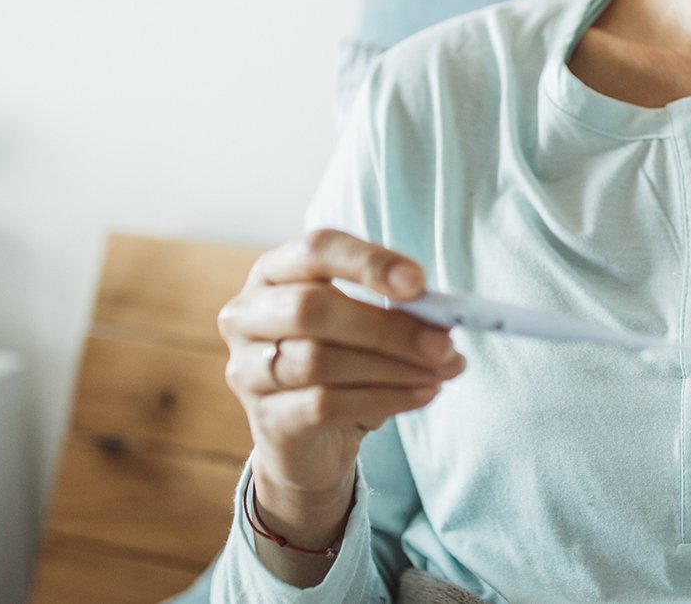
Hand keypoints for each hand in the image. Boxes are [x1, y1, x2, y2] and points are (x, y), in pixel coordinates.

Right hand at [217, 230, 466, 503]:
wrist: (310, 441)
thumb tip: (443, 320)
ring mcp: (247, 369)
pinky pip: (324, 404)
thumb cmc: (342, 364)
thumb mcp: (365, 325)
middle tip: (443, 343)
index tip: (418, 283)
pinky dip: (383, 398)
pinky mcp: (266, 419)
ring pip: (319, 360)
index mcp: (274, 272)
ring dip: (392, 366)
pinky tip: (422, 394)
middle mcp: (248, 315)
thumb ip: (396, 311)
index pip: (315, 250)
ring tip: (442, 372)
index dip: (367, 261)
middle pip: (311, 308)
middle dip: (386, 326)